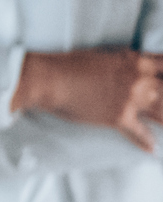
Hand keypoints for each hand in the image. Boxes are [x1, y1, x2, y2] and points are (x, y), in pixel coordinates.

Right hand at [14, 48, 162, 151]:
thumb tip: (141, 65)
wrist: (49, 79)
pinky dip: (147, 142)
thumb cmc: (71, 63)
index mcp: (137, 62)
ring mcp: (131, 100)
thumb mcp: (106, 54)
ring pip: (162, 114)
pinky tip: (153, 148)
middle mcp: (139, 80)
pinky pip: (140, 133)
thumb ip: (129, 61)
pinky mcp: (119, 118)